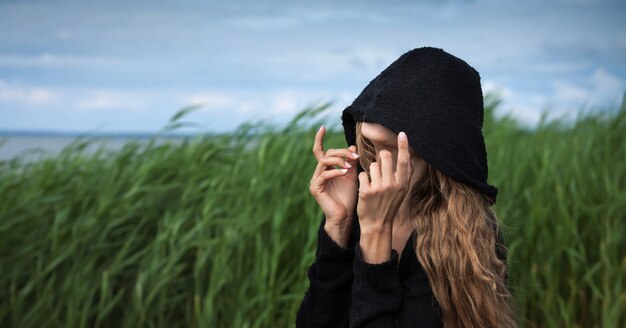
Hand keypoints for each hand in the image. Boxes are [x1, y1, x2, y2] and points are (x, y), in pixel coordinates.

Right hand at [309, 125, 359, 246]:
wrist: (345, 216)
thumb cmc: (349, 197)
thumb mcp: (352, 175)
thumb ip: (351, 161)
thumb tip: (352, 146)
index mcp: (325, 169)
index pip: (320, 150)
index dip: (319, 138)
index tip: (323, 127)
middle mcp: (318, 173)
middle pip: (326, 154)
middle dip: (342, 153)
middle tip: (355, 156)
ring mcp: (315, 180)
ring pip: (324, 162)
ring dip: (338, 160)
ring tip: (350, 165)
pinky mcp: (316, 188)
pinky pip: (324, 175)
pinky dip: (335, 171)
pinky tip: (344, 172)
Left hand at [356, 131, 413, 262]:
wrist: (377, 224)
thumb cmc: (389, 205)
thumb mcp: (401, 192)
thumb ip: (404, 175)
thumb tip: (408, 157)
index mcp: (402, 184)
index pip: (404, 160)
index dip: (404, 146)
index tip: (402, 133)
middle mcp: (392, 184)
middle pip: (385, 156)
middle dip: (381, 158)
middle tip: (380, 168)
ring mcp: (379, 188)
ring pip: (372, 165)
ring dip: (371, 171)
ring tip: (373, 183)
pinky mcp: (366, 191)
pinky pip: (362, 174)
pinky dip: (363, 180)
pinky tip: (365, 189)